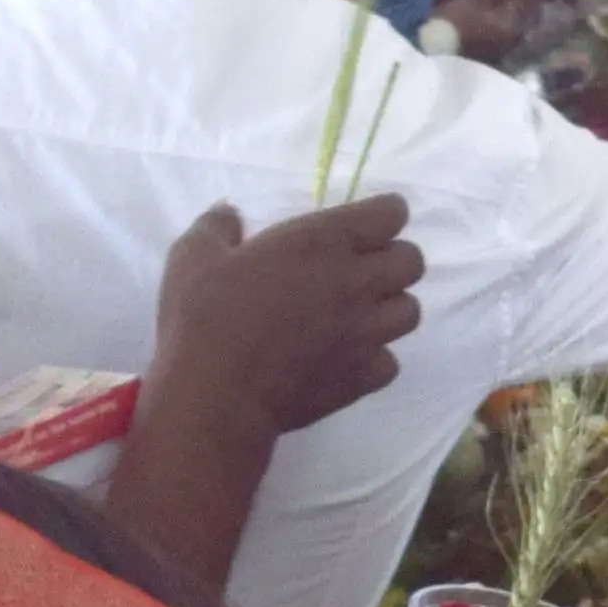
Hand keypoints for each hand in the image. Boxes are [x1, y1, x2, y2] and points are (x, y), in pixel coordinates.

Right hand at [154, 194, 424, 434]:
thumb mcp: (194, 256)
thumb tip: (229, 212)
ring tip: (358, 313)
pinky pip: (391, 362)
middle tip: (360, 269)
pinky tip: (347, 358)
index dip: (382, 216)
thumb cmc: (204, 317)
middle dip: (392, 260)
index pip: (391, 214)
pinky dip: (375, 358)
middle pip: (412, 261)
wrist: (217, 393)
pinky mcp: (364, 377)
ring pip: (411, 311)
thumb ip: (218, 226)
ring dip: (390, 307)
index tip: (362, 226)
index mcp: (323, 242)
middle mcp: (357, 282)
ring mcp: (367, 332)